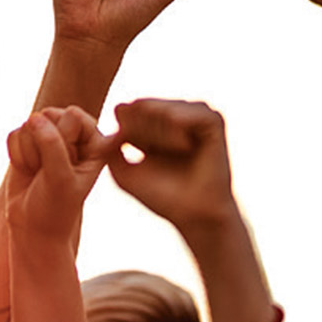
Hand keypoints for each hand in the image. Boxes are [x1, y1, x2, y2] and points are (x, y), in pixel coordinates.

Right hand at [6, 106, 117, 235]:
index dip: (62, 139)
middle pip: (50, 114)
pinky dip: (17, 155)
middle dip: (43, 144)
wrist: (33, 227)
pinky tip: (27, 171)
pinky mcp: (28, 141)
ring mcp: (50, 136)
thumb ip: (52, 145)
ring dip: (29, 153)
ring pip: (29, 123)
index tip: (66, 166)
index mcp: (96, 141)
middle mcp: (75, 135)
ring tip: (39, 174)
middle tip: (49, 171)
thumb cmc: (55, 206)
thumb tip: (33, 117)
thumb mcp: (60, 178)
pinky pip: (14, 134)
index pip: (73, 115)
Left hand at [107, 99, 234, 229]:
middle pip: (142, 106)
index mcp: (148, 127)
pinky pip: (194, 109)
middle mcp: (170, 118)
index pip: (126, 109)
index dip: (124, 130)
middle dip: (141, 131)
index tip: (131, 152)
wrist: (193, 215)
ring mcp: (191, 118)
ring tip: (171, 152)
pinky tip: (184, 145)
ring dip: (160, 130)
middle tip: (152, 153)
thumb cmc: (160, 196)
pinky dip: (183, 124)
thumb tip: (113, 116)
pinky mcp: (213, 122)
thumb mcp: (123, 173)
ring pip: (164, 107)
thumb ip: (109, 147)